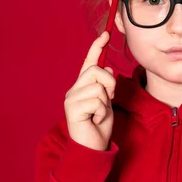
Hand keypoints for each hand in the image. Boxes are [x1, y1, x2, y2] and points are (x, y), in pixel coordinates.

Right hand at [64, 32, 115, 150]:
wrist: (93, 147)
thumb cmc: (99, 125)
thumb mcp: (107, 102)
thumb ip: (105, 85)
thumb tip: (107, 67)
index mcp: (83, 86)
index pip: (89, 62)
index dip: (97, 47)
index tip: (106, 34)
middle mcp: (74, 89)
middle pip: (97, 71)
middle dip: (110, 85)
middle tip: (109, 101)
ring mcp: (71, 99)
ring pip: (98, 86)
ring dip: (106, 102)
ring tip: (99, 114)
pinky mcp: (72, 109)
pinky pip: (97, 101)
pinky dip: (101, 112)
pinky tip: (95, 120)